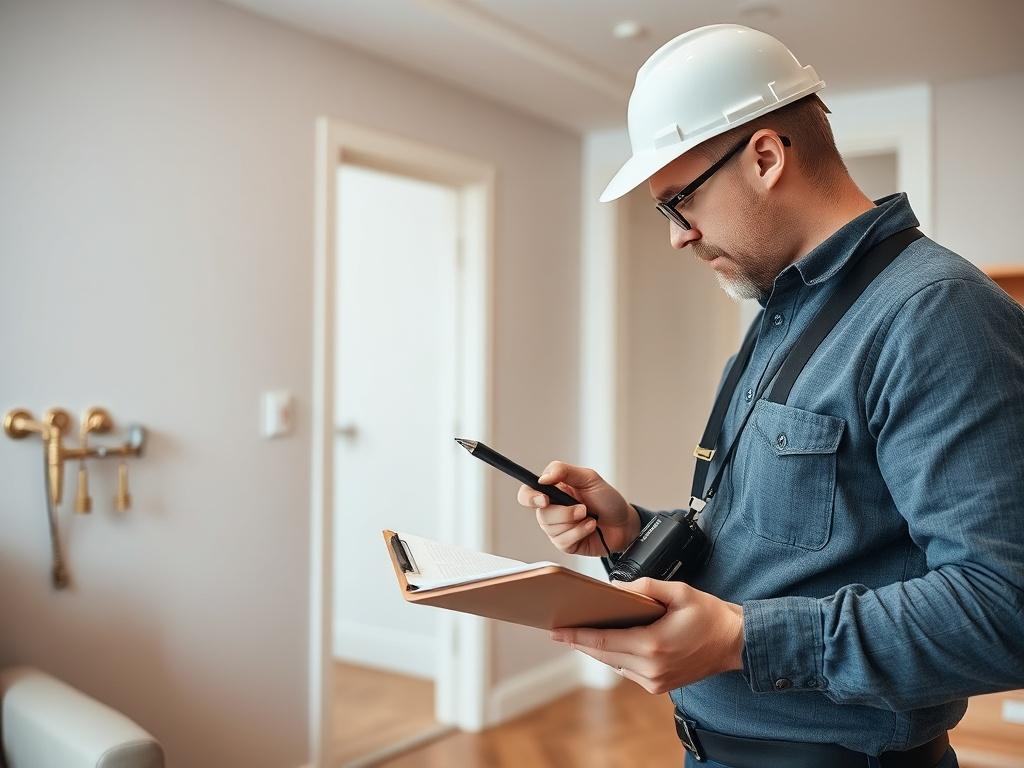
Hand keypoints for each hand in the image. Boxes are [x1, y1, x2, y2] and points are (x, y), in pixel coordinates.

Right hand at [517, 461, 640, 555]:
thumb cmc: (607, 499)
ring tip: (590, 517)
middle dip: (564, 512)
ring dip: (575, 522)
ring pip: (551, 528)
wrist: (625, 523)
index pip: (528, 493)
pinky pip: (563, 541)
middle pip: (541, 514)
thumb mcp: (589, 478)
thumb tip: (543, 478)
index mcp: (553, 491)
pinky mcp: (565, 544)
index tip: (544, 499)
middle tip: (583, 509)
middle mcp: (552, 509)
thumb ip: (564, 471)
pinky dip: (580, 532)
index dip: (530, 497)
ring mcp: (557, 528)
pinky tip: (591, 527)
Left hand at [550, 577, 744, 693]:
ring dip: (597, 650)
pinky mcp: (658, 686)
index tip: (556, 630)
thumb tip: (615, 589)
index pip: (604, 642)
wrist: (735, 643)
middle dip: (580, 641)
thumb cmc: (710, 615)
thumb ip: (645, 587)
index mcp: (654, 645)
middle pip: (603, 655)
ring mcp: (655, 681)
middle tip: (558, 628)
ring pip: (613, 664)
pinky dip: (614, 656)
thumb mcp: (679, 591)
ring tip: (578, 632)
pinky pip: (627, 670)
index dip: (576, 636)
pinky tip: (606, 642)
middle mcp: (651, 668)